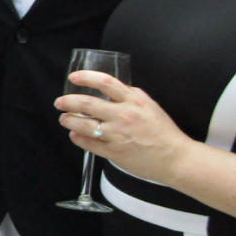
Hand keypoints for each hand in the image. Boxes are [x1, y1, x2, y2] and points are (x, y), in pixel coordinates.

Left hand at [54, 70, 194, 185]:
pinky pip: (88, 143)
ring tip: (64, 119)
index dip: (85, 77)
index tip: (73, 78)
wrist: (176, 158)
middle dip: (67, 102)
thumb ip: (130, 96)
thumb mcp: (149, 105)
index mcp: (133, 100)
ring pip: (83, 124)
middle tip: (60, 102)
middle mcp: (123, 115)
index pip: (104, 82)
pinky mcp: (114, 153)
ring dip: (68, 120)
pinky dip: (77, 138)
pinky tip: (75, 135)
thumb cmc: (164, 132)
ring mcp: (117, 135)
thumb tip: (110, 90)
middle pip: (86, 103)